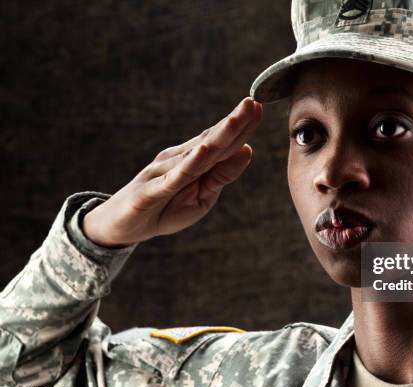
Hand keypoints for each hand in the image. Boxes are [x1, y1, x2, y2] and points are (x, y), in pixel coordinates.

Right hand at [83, 97, 262, 246]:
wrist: (122, 227)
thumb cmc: (165, 208)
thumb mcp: (202, 197)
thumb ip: (222, 175)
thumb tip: (247, 150)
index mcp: (193, 160)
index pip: (221, 140)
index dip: (241, 125)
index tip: (260, 107)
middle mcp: (178, 159)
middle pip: (211, 140)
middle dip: (233, 122)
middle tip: (253, 103)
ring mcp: (162, 172)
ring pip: (195, 155)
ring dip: (216, 137)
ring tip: (236, 121)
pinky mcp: (150, 190)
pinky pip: (172, 178)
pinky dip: (188, 165)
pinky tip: (202, 152)